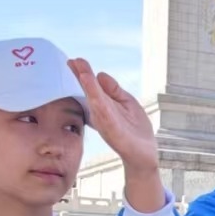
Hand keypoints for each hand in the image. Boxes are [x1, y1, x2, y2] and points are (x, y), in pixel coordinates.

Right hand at [70, 59, 163, 210]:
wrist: (143, 154)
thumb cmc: (135, 130)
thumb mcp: (127, 103)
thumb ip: (114, 90)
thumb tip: (100, 74)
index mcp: (105, 105)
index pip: (92, 87)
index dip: (83, 73)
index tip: (75, 60)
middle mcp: (102, 112)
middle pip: (90, 92)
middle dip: (81, 76)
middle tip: (71, 61)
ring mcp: (107, 121)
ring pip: (95, 101)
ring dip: (88, 87)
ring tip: (81, 71)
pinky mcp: (114, 131)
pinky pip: (104, 115)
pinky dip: (98, 104)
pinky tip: (94, 93)